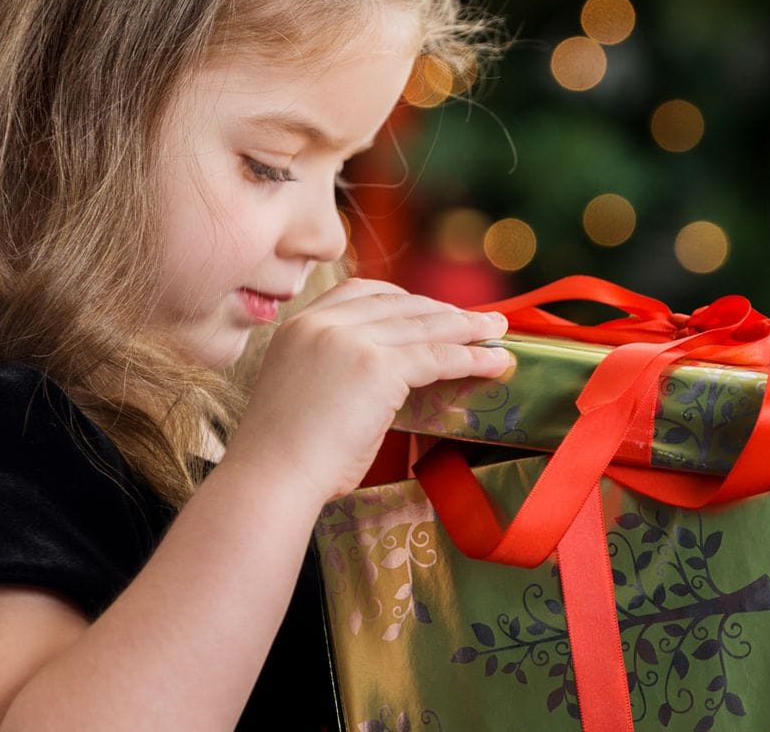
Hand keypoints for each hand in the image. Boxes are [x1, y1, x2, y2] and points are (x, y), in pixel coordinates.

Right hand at [224, 277, 512, 504]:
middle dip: (443, 311)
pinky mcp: (377, 367)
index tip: (431, 308)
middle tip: (479, 319)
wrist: (271, 478)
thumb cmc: (284, 456)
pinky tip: (494, 361)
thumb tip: (388, 377)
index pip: (361, 292)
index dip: (404, 298)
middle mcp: (323, 323)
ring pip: (424, 326)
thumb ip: (338, 370)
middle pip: (399, 304)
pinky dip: (471, 357)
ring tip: (498, 331)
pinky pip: (436, 356)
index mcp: (299, 325)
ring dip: (468, 328)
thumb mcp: (305, 390)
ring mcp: (350, 340)